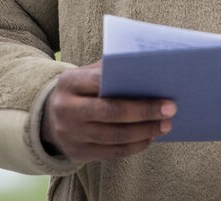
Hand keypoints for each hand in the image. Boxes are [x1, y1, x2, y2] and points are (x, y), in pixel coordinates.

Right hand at [41, 60, 175, 161]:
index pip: (102, 82)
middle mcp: (66, 109)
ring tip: (165, 126)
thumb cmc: (82, 88)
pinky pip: (110, 153)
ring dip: (143, 132)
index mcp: (69, 82)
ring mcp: (70, 134)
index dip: (130, 87)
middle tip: (170, 109)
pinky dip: (133, 146)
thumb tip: (149, 67)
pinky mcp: (77, 153)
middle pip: (110, 112)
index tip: (160, 87)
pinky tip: (149, 138)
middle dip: (143, 111)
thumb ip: (110, 70)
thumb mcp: (87, 74)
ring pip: (113, 136)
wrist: (50, 115)